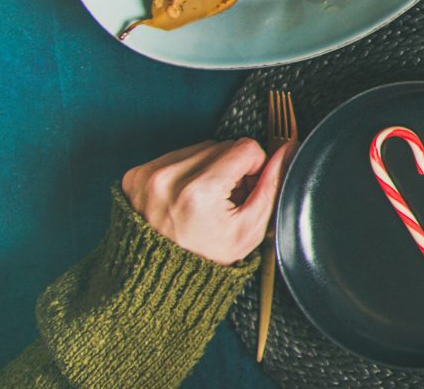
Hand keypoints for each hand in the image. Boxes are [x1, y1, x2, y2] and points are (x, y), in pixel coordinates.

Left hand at [119, 137, 288, 264]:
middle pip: (223, 146)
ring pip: (200, 148)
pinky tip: (186, 197)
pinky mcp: (136, 175)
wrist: (158, 277)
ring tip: (204, 200)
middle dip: (231, 169)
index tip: (244, 191)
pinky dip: (186, 172)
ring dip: (208, 168)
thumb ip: (272, 186)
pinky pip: (176, 155)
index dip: (254, 168)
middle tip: (224, 200)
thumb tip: (286, 151)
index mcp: (199, 190)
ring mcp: (149, 175)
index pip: (246, 147)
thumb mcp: (250, 229)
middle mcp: (169, 177)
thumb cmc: (204, 258)